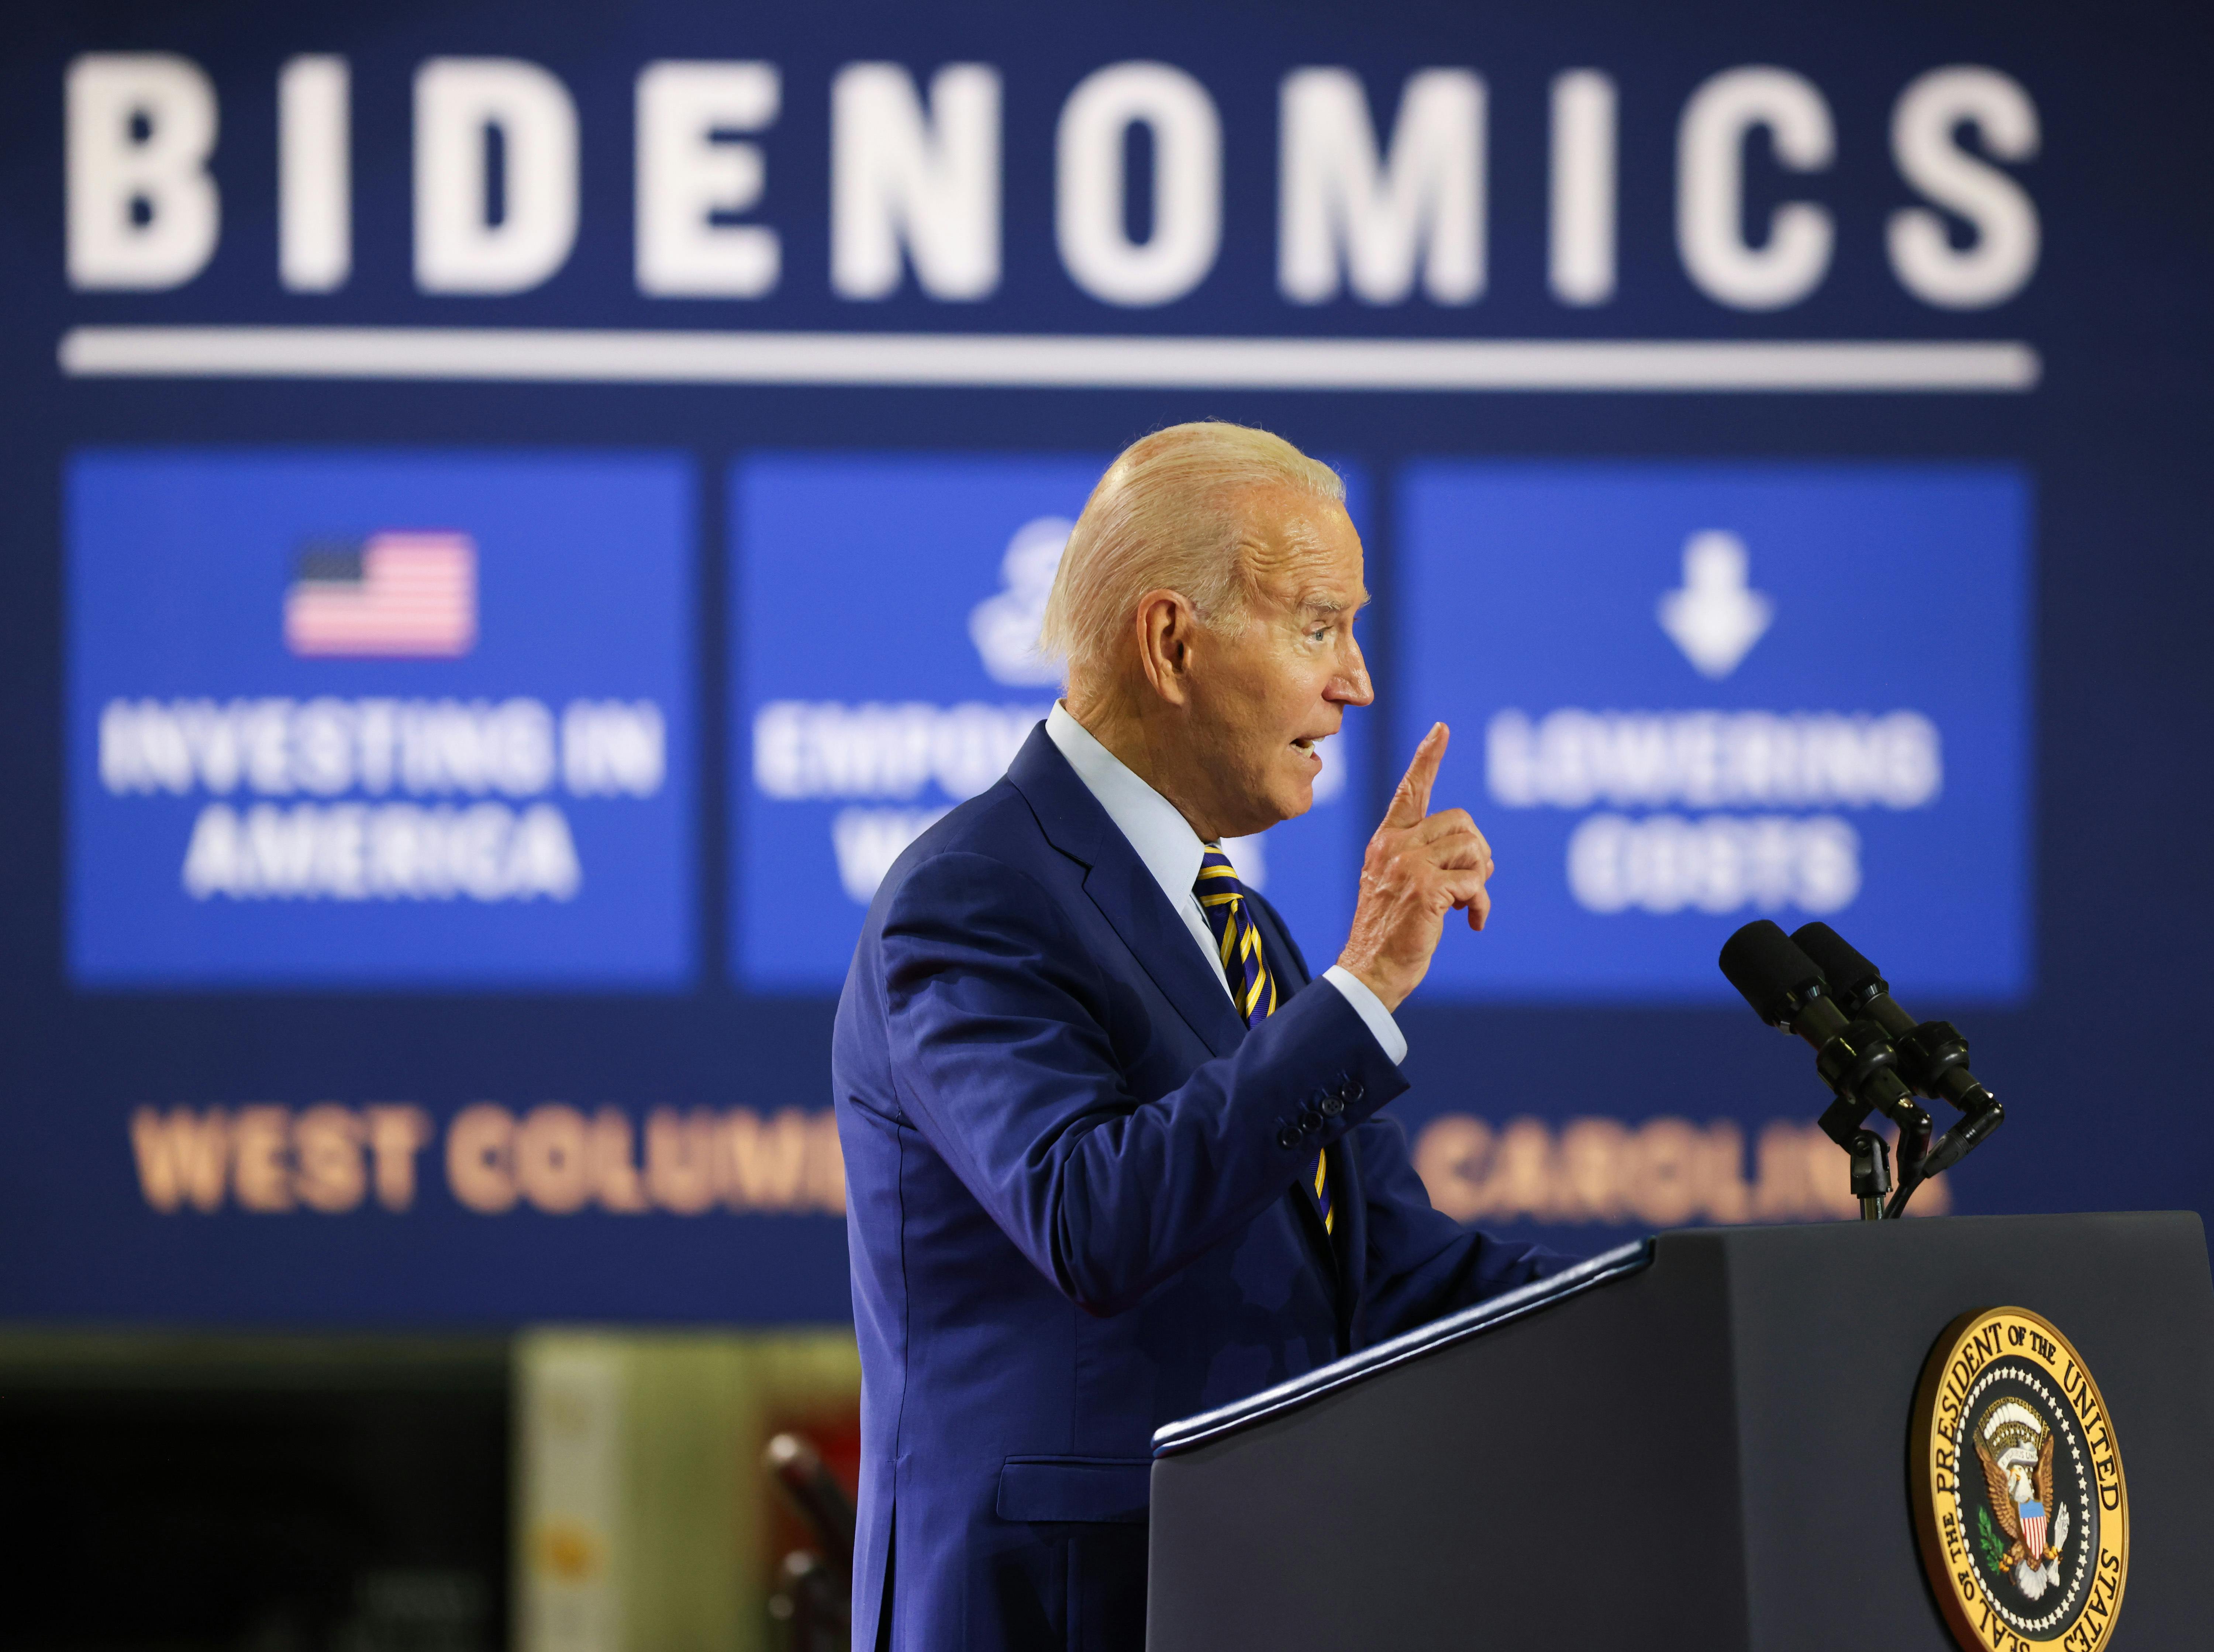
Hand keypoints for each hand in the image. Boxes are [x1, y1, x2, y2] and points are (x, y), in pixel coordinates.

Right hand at [1336, 723, 1494, 1011]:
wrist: (1369, 970)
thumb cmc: (1389, 933)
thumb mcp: (1398, 885)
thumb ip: (1424, 860)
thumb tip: (1478, 854)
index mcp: (1386, 841)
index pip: (1410, 791)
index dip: (1428, 758)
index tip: (1441, 729)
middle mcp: (1394, 846)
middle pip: (1461, 822)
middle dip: (1478, 852)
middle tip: (1473, 883)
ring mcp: (1409, 866)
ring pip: (1472, 849)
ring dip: (1481, 880)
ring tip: (1467, 905)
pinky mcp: (1426, 889)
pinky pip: (1475, 882)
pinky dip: (1481, 905)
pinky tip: (1472, 923)